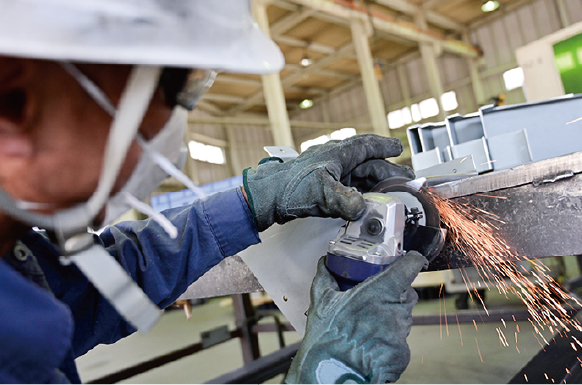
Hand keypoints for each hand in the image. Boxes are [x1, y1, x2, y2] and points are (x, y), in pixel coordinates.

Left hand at [243, 134, 413, 230]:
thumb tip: (361, 208)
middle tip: (405, 182)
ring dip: (377, 186)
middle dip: (387, 173)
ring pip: (361, 178)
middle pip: (369, 164)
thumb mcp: (320, 192)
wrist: (267, 196)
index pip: (367, 145)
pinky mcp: (325, 188)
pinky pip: (351, 189)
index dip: (384, 146)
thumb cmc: (290, 187)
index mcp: (339, 153)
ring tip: (393, 195)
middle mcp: (337, 161)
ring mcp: (331, 174)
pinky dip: (362, 195)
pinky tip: (369, 204)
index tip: (398, 148)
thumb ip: (343, 201)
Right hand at [285, 251, 426, 383]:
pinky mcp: (402, 353)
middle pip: (408, 294)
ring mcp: (401, 333)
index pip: (410, 266)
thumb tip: (324, 263)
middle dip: (397, 295)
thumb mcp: (321, 302)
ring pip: (404, 319)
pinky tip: (371, 345)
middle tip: (377, 301)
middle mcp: (395, 310)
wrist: (333, 373)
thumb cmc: (328, 338)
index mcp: (379, 291)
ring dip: (391, 320)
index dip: (412, 261)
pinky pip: (400, 342)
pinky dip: (388, 343)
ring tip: (368, 328)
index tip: (410, 260)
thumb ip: (325, 277)